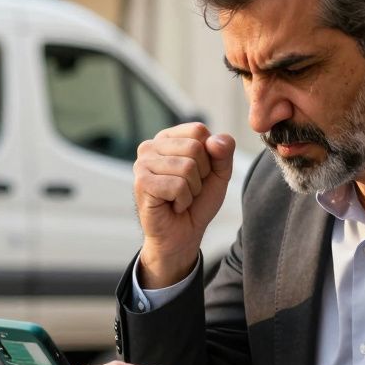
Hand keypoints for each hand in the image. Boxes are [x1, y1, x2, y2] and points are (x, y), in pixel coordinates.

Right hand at [133, 123, 234, 287]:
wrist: (182, 234)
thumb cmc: (197, 202)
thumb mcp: (219, 174)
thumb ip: (223, 152)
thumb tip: (215, 140)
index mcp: (168, 138)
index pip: (199, 130)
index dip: (209, 155)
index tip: (199, 173)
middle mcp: (151, 146)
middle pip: (194, 148)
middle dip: (201, 175)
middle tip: (189, 189)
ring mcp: (142, 163)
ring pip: (187, 167)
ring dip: (192, 190)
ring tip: (180, 198)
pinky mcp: (141, 182)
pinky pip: (177, 185)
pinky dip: (183, 200)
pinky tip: (172, 205)